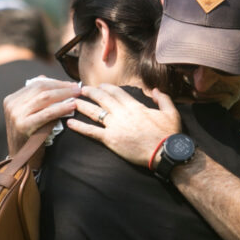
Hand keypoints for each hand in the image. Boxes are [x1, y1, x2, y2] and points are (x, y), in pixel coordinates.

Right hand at [3, 77, 79, 154]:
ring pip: (45, 98)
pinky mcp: (24, 125)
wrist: (20, 160)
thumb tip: (46, 78)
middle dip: (62, 87)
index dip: (56, 82)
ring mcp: (16, 115)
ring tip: (77, 95)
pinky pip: (47, 112)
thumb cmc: (29, 136)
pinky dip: (61, 108)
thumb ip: (35, 97)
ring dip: (64, 95)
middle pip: (41, 88)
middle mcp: (11, 105)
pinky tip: (72, 106)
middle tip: (78, 88)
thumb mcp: (28, 114)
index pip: (37, 84)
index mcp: (11, 99)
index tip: (71, 84)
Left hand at [67, 84, 181, 166]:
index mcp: (135, 106)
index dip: (107, 88)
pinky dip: (79, 126)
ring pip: (94, 112)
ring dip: (82, 105)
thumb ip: (163, 99)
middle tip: (81, 89)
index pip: (117, 93)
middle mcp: (122, 113)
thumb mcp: (171, 112)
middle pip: (103, 99)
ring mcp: (115, 126)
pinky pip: (91, 131)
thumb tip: (155, 90)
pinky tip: (69, 123)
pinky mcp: (111, 140)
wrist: (164, 152)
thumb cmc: (169, 134)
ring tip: (72, 100)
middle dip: (91, 92)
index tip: (100, 86)